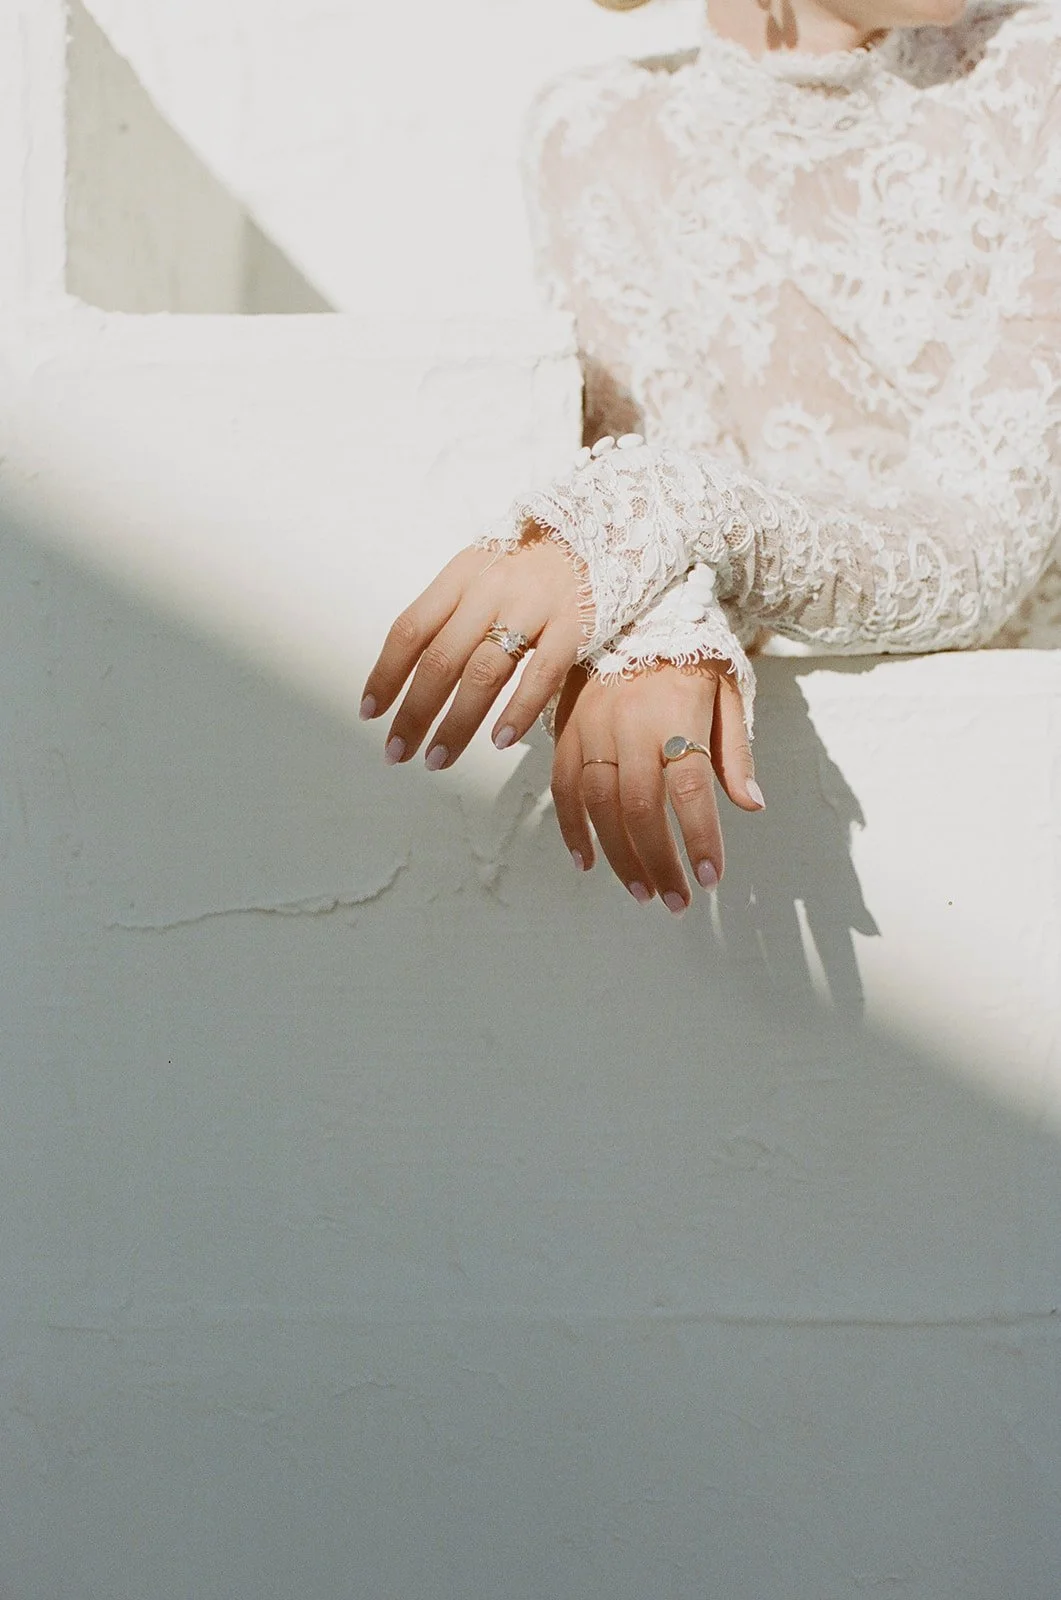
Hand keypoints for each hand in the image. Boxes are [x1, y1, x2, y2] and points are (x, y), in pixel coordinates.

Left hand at [360, 535, 582, 767]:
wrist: (601, 532)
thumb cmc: (532, 566)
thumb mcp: (482, 573)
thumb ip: (452, 615)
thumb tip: (411, 674)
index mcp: (461, 576)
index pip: (410, 629)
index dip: (385, 673)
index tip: (370, 713)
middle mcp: (490, 591)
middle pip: (441, 659)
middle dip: (414, 712)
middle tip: (397, 752)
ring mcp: (533, 608)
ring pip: (484, 672)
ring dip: (457, 722)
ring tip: (438, 759)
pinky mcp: (573, 625)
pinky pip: (542, 674)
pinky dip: (518, 710)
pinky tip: (500, 740)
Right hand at [551, 660, 764, 911]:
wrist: (636, 605)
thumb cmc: (691, 652)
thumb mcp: (727, 688)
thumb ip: (735, 750)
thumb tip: (751, 804)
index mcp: (676, 713)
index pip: (690, 787)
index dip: (700, 837)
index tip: (711, 878)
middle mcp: (630, 723)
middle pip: (641, 805)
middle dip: (659, 860)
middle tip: (675, 901)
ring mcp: (593, 726)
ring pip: (599, 803)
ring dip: (619, 854)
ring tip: (641, 890)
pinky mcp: (567, 727)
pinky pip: (563, 785)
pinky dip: (571, 827)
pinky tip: (587, 861)